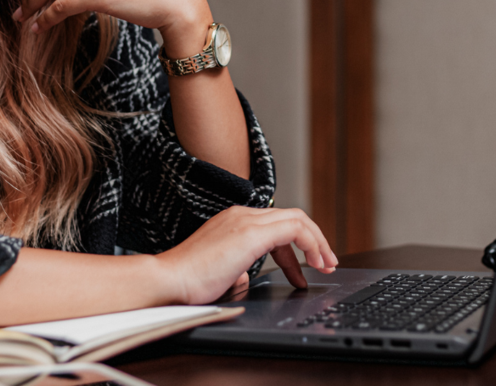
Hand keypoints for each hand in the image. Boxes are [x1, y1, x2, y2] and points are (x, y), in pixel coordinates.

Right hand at [153, 206, 339, 305]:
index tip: (305, 269)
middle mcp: (241, 215)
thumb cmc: (188, 282)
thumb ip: (235, 268)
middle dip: (314, 241)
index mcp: (233, 221)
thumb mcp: (220, 271)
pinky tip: (313, 265)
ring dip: (317, 242)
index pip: (276, 225)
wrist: (169, 280)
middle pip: (291, 217)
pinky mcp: (250, 233)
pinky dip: (310, 244)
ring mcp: (245, 221)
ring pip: (297, 219)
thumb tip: (243, 278)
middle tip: (327, 264)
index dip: (295, 248)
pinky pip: (293, 229)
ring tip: (326, 265)